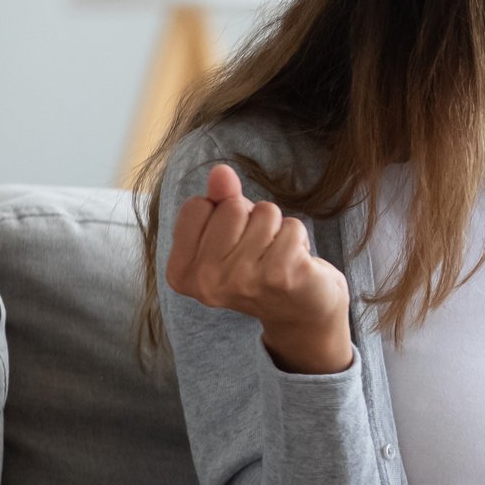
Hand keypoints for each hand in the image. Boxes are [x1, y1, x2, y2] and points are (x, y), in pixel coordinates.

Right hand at [165, 162, 354, 373]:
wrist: (301, 314)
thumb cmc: (260, 267)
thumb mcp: (229, 234)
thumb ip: (220, 200)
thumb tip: (221, 171)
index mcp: (183, 273)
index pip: (196, 205)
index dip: (220, 215)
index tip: (231, 245)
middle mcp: (207, 282)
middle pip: (231, 206)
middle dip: (252, 219)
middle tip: (259, 251)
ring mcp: (243, 280)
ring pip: (265, 212)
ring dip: (277, 228)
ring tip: (277, 256)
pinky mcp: (280, 275)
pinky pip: (292, 226)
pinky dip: (299, 238)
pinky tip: (295, 263)